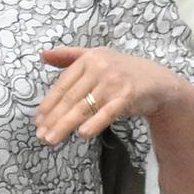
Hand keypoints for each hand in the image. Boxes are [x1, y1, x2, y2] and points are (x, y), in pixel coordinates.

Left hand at [36, 46, 193, 144]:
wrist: (156, 81)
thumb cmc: (121, 70)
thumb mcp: (96, 57)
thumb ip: (69, 56)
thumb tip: (42, 54)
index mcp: (90, 57)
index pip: (63, 83)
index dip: (49, 103)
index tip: (38, 120)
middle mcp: (101, 66)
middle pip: (71, 97)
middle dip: (54, 118)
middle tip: (40, 136)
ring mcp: (115, 81)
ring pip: (84, 107)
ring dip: (65, 125)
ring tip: (51, 140)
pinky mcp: (128, 95)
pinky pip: (107, 112)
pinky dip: (94, 123)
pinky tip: (82, 134)